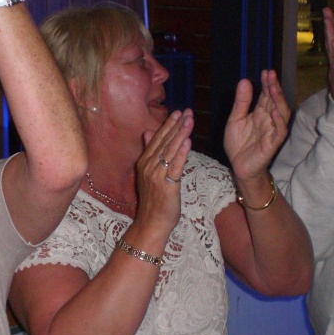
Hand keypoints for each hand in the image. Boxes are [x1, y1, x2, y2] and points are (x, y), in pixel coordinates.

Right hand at [134, 110, 193, 233]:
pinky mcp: (167, 186)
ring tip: (189, 121)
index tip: (178, 112)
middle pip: (164, 142)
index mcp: (144, 162)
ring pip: (170, 151)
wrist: (151, 223)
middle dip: (176, 125)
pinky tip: (188, 142)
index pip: (157, 139)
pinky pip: (175, 167)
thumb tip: (149, 132)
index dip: (168, 125)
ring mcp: (157, 175)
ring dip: (180, 134)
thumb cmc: (153, 200)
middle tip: (187, 111)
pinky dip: (182, 153)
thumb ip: (150, 152)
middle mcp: (149, 166)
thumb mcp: (149, 173)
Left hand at [224, 72, 288, 181]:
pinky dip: (278, 122)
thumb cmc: (238, 144)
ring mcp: (272, 131)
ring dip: (278, 100)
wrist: (238, 167)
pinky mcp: (272, 144)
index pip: (266, 95)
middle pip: (275, 101)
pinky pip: (280, 132)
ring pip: (281, 113)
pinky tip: (273, 111)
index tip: (266, 71)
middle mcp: (269, 120)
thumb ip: (241, 102)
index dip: (266, 83)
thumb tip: (245, 81)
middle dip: (273, 87)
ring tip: (273, 88)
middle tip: (270, 74)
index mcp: (260, 113)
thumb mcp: (235, 120)